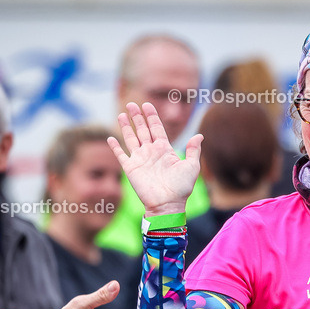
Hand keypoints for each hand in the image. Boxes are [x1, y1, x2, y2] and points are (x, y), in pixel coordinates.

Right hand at [108, 101, 202, 215]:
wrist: (168, 204)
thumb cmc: (181, 187)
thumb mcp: (191, 166)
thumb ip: (193, 150)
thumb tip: (199, 135)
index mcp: (164, 149)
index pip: (156, 128)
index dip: (152, 116)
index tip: (147, 105)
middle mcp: (151, 152)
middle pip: (142, 129)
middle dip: (137, 116)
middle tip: (132, 104)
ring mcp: (140, 159)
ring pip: (131, 138)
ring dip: (126, 126)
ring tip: (122, 113)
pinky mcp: (131, 168)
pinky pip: (121, 155)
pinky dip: (115, 147)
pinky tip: (110, 137)